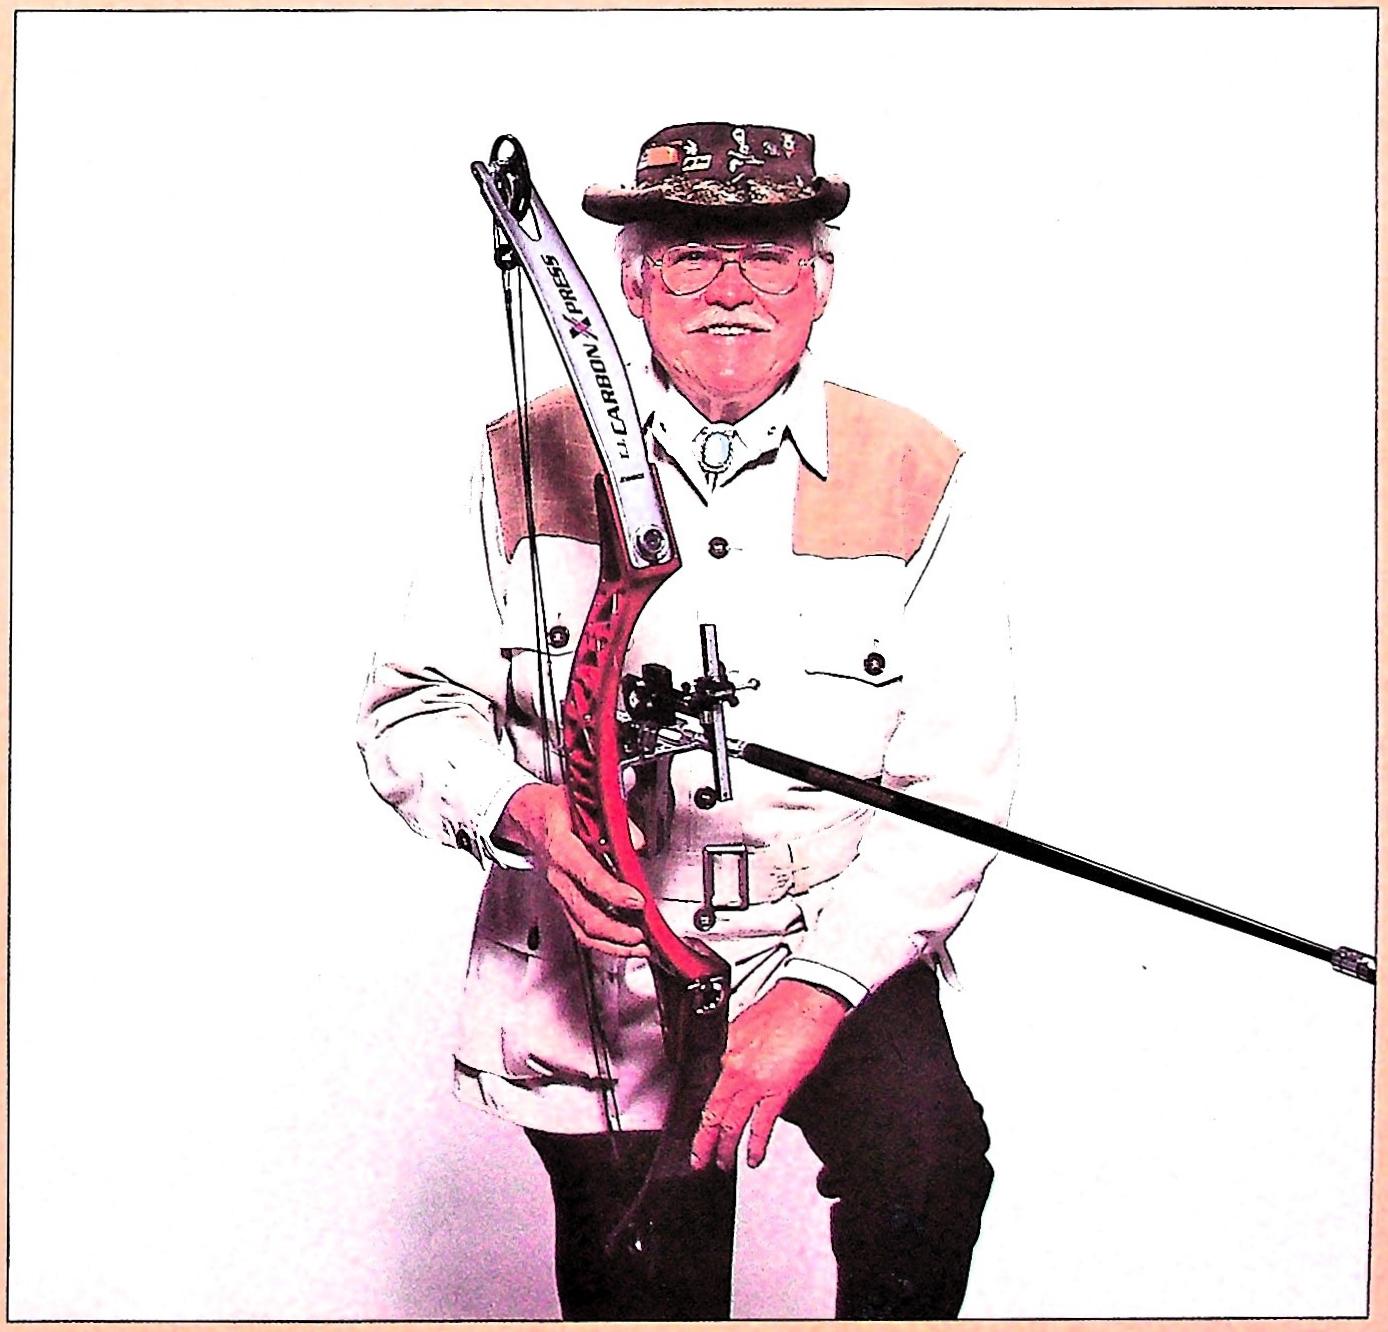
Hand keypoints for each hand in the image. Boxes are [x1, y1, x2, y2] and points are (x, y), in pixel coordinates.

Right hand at [494, 782, 649, 957]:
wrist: (529, 817)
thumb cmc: (557, 808)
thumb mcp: (585, 801)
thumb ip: (615, 821)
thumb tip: (636, 842)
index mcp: (562, 847)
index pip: (588, 874)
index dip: (612, 891)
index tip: (637, 900)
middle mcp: (559, 875)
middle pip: (586, 913)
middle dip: (617, 929)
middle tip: (643, 933)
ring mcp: (560, 893)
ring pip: (583, 929)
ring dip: (614, 943)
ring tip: (641, 946)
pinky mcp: (565, 903)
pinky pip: (582, 931)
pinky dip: (605, 943)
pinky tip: (626, 945)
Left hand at [690, 979, 849, 1171]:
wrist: (808, 1002)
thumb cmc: (782, 1009)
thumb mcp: (744, 1027)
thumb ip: (733, 1051)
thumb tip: (729, 1071)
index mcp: (725, 1050)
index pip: (704, 1090)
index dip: (698, 1114)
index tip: (696, 1128)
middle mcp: (734, 1068)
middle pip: (711, 1113)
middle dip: (703, 1142)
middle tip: (698, 1160)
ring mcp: (754, 1082)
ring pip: (731, 1123)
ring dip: (725, 1149)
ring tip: (722, 1163)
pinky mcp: (777, 1090)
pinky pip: (761, 1126)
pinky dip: (755, 1146)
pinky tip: (753, 1158)